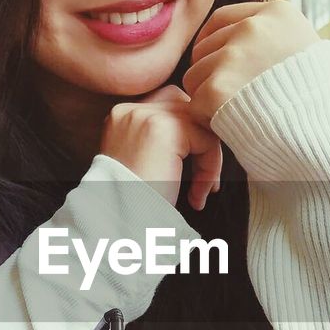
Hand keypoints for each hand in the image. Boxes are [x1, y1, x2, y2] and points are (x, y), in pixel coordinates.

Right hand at [99, 84, 222, 211]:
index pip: (169, 105)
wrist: (119, 224)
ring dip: (208, 159)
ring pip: (200, 123)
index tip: (192, 170)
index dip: (187, 135)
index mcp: (122, 116)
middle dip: (202, 142)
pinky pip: (206, 140)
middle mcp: (130, 110)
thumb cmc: (131, 205)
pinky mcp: (165, 129)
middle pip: (186, 107)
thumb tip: (198, 135)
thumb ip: (160, 144)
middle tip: (203, 181)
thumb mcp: (140, 164)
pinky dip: (210, 168)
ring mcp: (146, 116)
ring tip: (200, 192)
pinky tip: (197, 195)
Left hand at [183, 0, 321, 125]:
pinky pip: (196, 104)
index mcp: (277, 14)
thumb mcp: (307, 51)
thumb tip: (245, 37)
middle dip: (210, 74)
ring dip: (207, 97)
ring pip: (195, 75)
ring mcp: (234, 57)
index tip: (215, 62)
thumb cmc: (321, 99)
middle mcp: (253, 28)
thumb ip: (275, 40)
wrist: (327, 132)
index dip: (212, 42)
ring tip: (235, 113)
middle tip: (229, 98)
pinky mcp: (219, 89)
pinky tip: (230, 127)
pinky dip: (208, 120)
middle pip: (204, 48)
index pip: (222, 18)